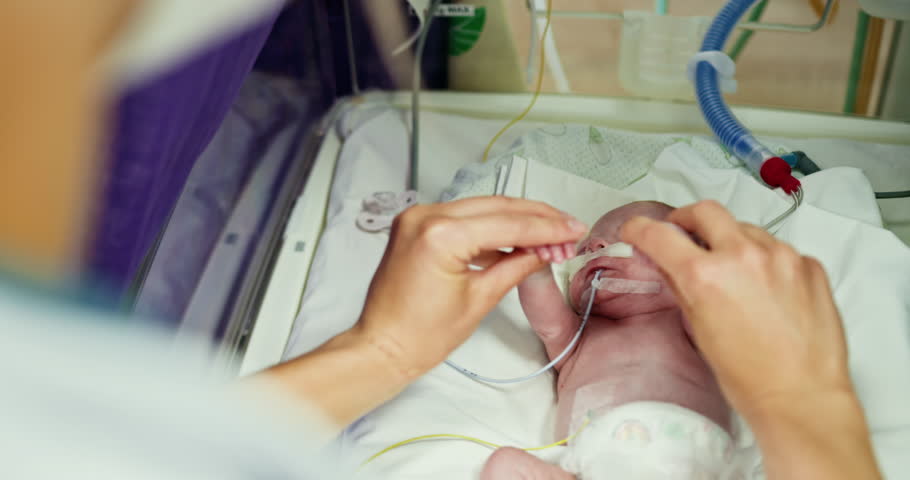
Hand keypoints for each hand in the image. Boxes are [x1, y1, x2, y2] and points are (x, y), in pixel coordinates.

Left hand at [355, 196, 587, 378]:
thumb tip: (547, 249)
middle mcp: (425, 216)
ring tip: (551, 235)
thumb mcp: (480, 299)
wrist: (382, 347)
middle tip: (569, 228)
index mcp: (440, 235)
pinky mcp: (416, 224)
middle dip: (537, 219)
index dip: (547, 228)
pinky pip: (463, 217)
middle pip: (497, 207)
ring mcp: (418, 217)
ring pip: (482, 208)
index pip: (508, 223)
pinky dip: (491, 226)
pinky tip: (518, 238)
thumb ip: (518, 265)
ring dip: (517, 220)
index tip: (575, 230)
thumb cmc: (420, 335)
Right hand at [620, 200, 852, 417]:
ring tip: (734, 273)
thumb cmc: (748, 377)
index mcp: (706, 274)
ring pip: (746, 229)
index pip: (659, 234)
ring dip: (731, 241)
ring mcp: (782, 256)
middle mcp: (744, 255)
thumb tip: (668, 264)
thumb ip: (681, 286)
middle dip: (687, 220)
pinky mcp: (810, 265)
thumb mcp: (699, 329)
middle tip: (683, 236)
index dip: (639, 228)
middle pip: (705, 211)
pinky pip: (779, 249)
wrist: (801, 397)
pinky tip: (766, 289)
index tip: (635, 230)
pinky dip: (766, 260)